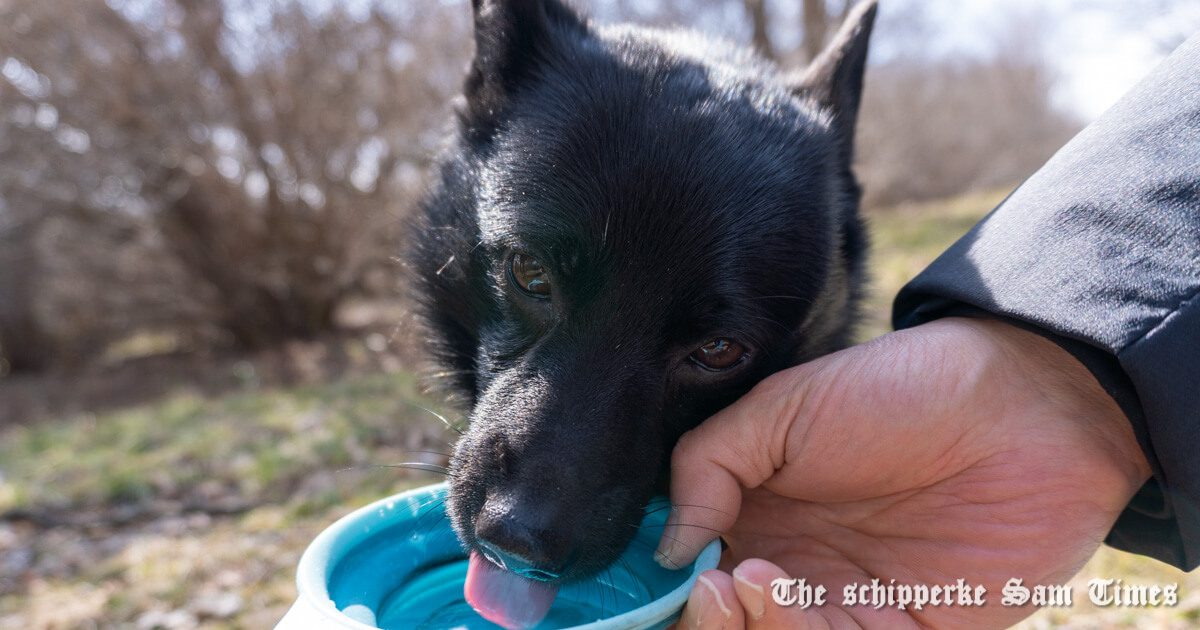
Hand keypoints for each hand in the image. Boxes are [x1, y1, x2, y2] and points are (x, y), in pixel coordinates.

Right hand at [655, 318, 1150, 628]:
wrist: (1024, 409)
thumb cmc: (899, 391)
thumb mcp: (783, 406)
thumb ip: (706, 464)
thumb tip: (664, 546)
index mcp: (751, 519)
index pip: (684, 570)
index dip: (652, 582)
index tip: (634, 574)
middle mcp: (788, 572)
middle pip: (717, 621)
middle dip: (693, 619)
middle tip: (698, 587)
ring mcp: (840, 608)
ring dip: (737, 628)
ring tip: (737, 581)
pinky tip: (775, 591)